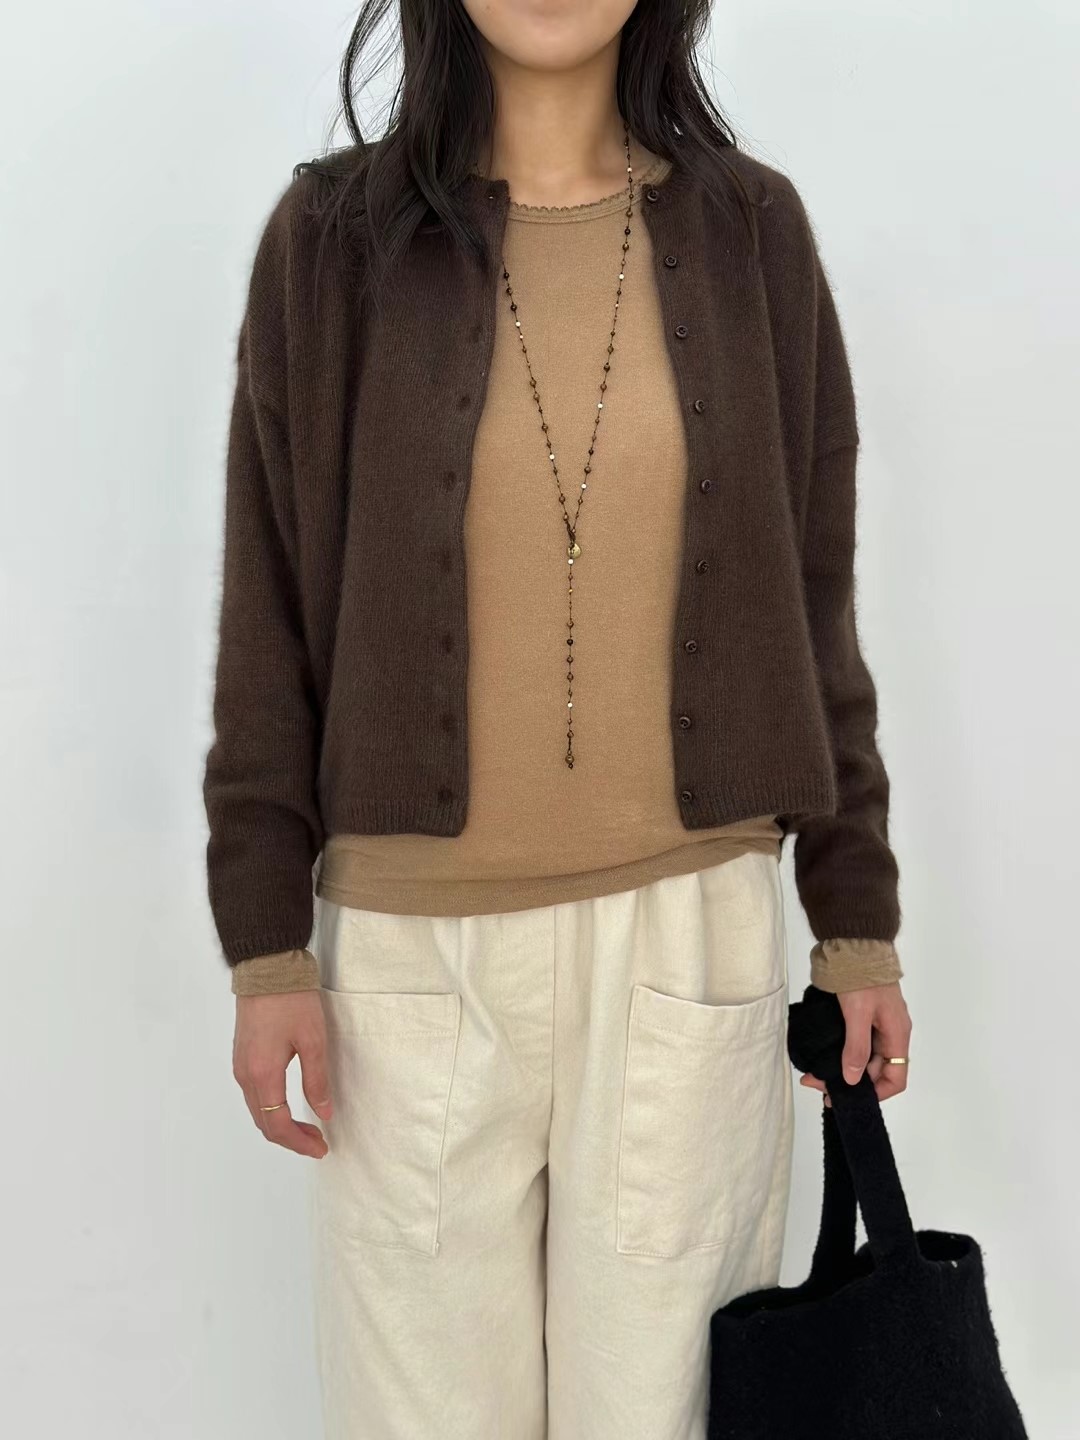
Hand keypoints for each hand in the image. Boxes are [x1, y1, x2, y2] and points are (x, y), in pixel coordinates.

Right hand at [233, 990, 332, 1156]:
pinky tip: (289, 1105)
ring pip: (257, 1110)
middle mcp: (245, 1075)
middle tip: (318, 1143)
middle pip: (264, 1122)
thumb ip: (317, 1080)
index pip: (277, 1124)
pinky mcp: (242, 1055)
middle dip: (291, 1138)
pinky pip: (254, 1094)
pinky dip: (271, 1108)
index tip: (322, 1148)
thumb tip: (323, 1113)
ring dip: (280, 1124)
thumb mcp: (312, 1040)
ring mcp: (240, 1065)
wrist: (266, 967)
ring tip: (307, 1128)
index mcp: (263, 1074)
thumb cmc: (292, 1000)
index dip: (299, 1142)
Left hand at [798, 981, 910, 1105]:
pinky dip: (840, 1052)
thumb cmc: (861, 976)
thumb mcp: (858, 1014)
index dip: (875, 1093)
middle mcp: (890, 1033)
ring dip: (842, 1067)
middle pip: (875, 1070)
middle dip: (849, 1081)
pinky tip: (822, 1056)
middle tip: (817, 1083)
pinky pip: (855, 1042)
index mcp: (897, 1035)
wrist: (855, 942)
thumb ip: (856, 1048)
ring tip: (814, 1073)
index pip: (895, 1079)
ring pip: (862, 1057)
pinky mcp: (862, 1015)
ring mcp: (876, 1024)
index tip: (848, 1097)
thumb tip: (852, 1080)